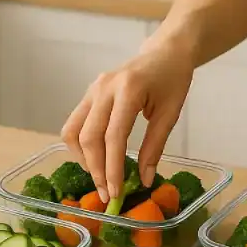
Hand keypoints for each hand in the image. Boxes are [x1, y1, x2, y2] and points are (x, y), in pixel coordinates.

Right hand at [61, 44, 192, 202]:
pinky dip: (81, 145)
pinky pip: (75, 123)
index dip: (112, 168)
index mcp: (128, 91)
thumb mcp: (170, 114)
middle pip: (89, 137)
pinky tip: (96, 159)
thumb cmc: (172, 80)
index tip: (115, 193)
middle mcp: (104, 88)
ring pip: (74, 131)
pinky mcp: (88, 92)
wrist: (165, 52)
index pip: (113, 137)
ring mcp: (92, 89)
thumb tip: (143, 180)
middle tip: (107, 194)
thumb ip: (154, 147)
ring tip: (100, 177)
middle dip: (96, 170)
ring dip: (83, 159)